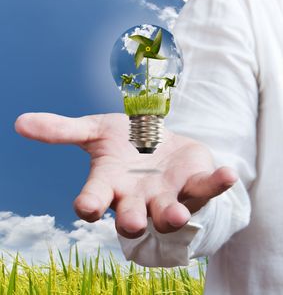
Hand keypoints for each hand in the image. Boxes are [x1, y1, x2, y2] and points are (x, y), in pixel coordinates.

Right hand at [15, 112, 237, 238]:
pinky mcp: (192, 184)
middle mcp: (136, 197)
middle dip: (133, 220)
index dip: (90, 205)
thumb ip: (61, 130)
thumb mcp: (93, 131)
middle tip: (134, 222)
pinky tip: (227, 173)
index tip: (87, 206)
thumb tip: (19, 122)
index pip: (94, 201)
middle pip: (132, 216)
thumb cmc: (122, 142)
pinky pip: (205, 188)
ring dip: (172, 213)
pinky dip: (216, 182)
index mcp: (109, 185)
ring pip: (168, 211)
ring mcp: (166, 194)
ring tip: (177, 213)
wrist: (157, 142)